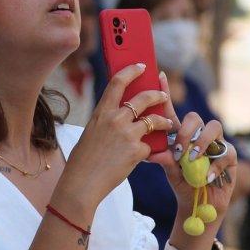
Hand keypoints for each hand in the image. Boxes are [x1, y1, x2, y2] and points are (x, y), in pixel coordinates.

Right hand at [55, 63, 175, 222]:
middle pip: (144, 98)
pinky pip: (150, 146)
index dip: (131, 71)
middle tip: (163, 96)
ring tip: (168, 124)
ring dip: (164, 122)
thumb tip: (123, 113)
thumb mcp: (92, 132)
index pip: (118, 82)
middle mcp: (115, 119)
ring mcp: (128, 134)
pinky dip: (149, 151)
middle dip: (157, 95)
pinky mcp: (137, 151)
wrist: (82, 183)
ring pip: (154, 121)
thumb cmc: (83, 160)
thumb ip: (107, 121)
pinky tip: (146, 156)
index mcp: (101, 112)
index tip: (141, 66)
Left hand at [145, 71, 236, 240]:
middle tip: (178, 149)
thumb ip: (164, 160)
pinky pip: (225, 152)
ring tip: (192, 158)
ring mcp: (215, 144)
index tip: (159, 76)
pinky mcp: (229, 157)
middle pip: (195, 117)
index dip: (166, 93)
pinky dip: (214, 165)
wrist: (199, 205)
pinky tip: (206, 177)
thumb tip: (154, 153)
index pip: (172, 112)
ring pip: (213, 127)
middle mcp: (199, 135)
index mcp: (181, 135)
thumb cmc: (183, 184)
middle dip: (186, 131)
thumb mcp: (170, 172)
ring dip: (201, 142)